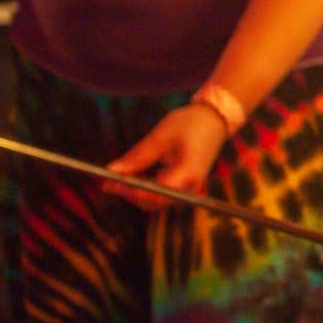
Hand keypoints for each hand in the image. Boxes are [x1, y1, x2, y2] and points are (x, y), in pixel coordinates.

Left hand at [104, 105, 229, 209]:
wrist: (215, 120)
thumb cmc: (190, 124)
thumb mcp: (161, 136)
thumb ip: (138, 156)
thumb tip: (112, 171)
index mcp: (187, 174)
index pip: (154, 193)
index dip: (130, 191)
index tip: (109, 183)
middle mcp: (190, 187)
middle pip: (154, 202)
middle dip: (129, 193)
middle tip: (107, 181)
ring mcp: (189, 188)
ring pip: (156, 201)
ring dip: (136, 192)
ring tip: (116, 178)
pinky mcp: (186, 185)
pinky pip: (162, 194)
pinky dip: (145, 187)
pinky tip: (133, 176)